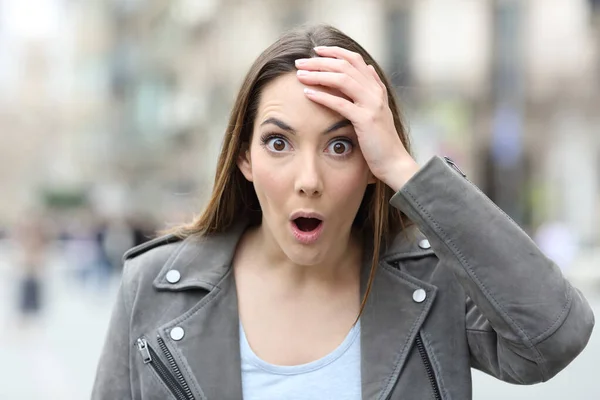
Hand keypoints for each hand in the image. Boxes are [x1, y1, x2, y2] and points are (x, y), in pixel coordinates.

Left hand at [295, 46, 419, 190]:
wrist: (393, 163)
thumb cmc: (380, 141)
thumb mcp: (378, 110)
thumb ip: (372, 89)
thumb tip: (368, 68)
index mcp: (376, 88)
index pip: (355, 60)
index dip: (335, 52)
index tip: (316, 50)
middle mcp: (375, 92)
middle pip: (345, 66)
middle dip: (320, 61)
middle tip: (300, 61)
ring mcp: (372, 105)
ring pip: (342, 79)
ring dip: (318, 74)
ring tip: (300, 74)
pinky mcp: (365, 120)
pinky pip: (340, 103)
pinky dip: (322, 96)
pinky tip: (307, 93)